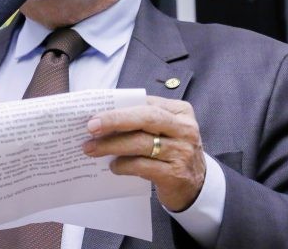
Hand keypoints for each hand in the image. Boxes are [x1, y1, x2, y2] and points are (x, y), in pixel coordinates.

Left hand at [82, 95, 205, 211]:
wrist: (196, 185)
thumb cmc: (172, 151)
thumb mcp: (166, 130)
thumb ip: (143, 121)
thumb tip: (104, 117)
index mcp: (180, 111)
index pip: (147, 103)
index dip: (120, 107)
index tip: (95, 112)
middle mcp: (185, 129)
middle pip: (146, 118)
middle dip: (115, 120)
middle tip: (91, 126)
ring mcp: (182, 152)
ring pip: (141, 144)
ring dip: (112, 146)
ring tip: (92, 149)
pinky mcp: (175, 174)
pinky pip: (143, 166)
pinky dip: (124, 165)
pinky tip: (113, 166)